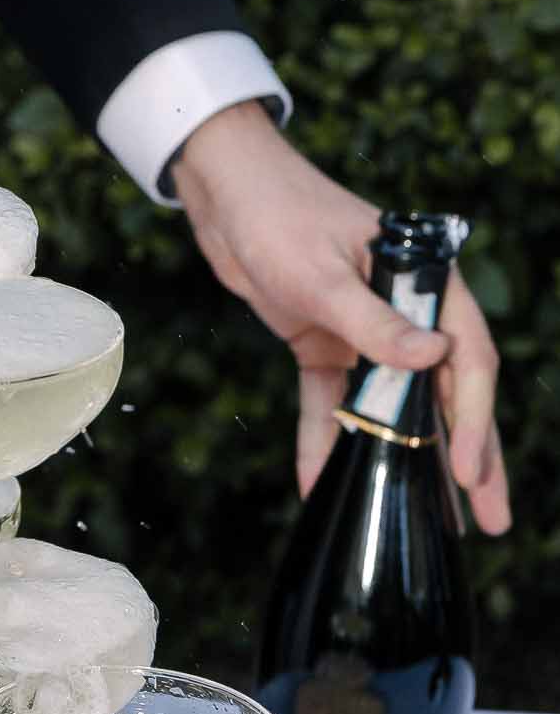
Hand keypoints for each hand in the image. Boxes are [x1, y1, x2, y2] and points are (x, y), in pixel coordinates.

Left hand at [171, 99, 510, 534]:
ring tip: (433, 520)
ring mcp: (361, 329)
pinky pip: (332, 400)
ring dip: (402, 459)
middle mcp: (402, 308)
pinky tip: (321, 481)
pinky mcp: (322, 342)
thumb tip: (432, 359)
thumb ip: (372, 322)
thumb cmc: (278, 214)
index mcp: (423, 280)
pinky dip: (326, 438)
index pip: (465, 358)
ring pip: (392, 405)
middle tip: (490, 519)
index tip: (470, 471)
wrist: (223, 192)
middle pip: (442, 392)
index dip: (473, 419)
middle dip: (464, 456)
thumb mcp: (321, 274)